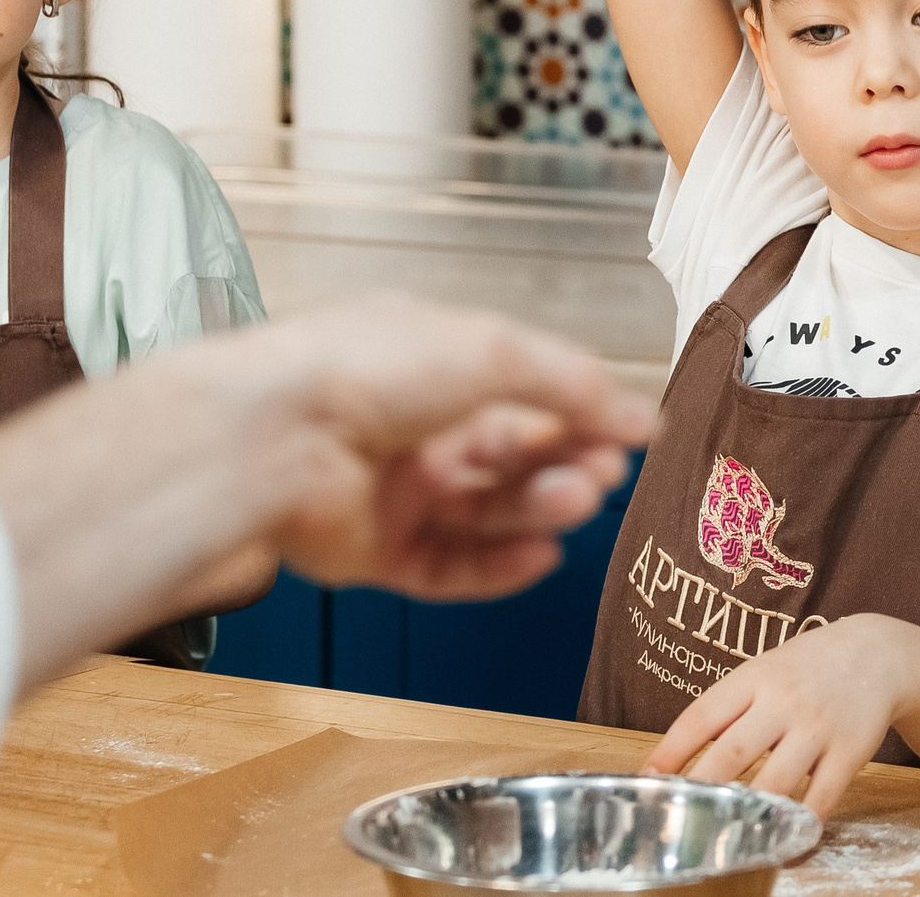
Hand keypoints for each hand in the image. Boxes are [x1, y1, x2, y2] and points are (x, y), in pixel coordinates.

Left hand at [255, 308, 653, 599]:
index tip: (633, 432)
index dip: (580, 411)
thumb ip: (575, 387)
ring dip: (539, 507)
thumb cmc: (366, 370)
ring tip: (578, 502)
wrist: (275, 435)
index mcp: (432, 362)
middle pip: (510, 455)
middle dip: (565, 462)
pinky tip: (540, 554)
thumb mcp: (495, 353)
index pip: (523, 390)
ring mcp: (392, 491)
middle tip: (605, 472)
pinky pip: (449, 566)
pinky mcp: (374, 552)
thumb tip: (643, 417)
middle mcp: (413, 426)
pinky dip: (498, 565)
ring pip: (486, 510)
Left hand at [643, 613, 919, 817]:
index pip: (702, 716)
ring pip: (775, 782)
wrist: (878, 654)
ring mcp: (818, 727)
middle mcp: (783, 701)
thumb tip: (681, 757)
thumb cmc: (807, 668)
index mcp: (753, 679)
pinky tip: (783, 841)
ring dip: (748, 815)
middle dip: (701, 791)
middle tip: (676, 821)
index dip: (670, 751)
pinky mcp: (849, 751)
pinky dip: (800, 824)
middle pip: (732, 753)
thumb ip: (730, 708)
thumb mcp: (764, 671)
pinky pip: (822, 797)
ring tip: (723, 840)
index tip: (647, 780)